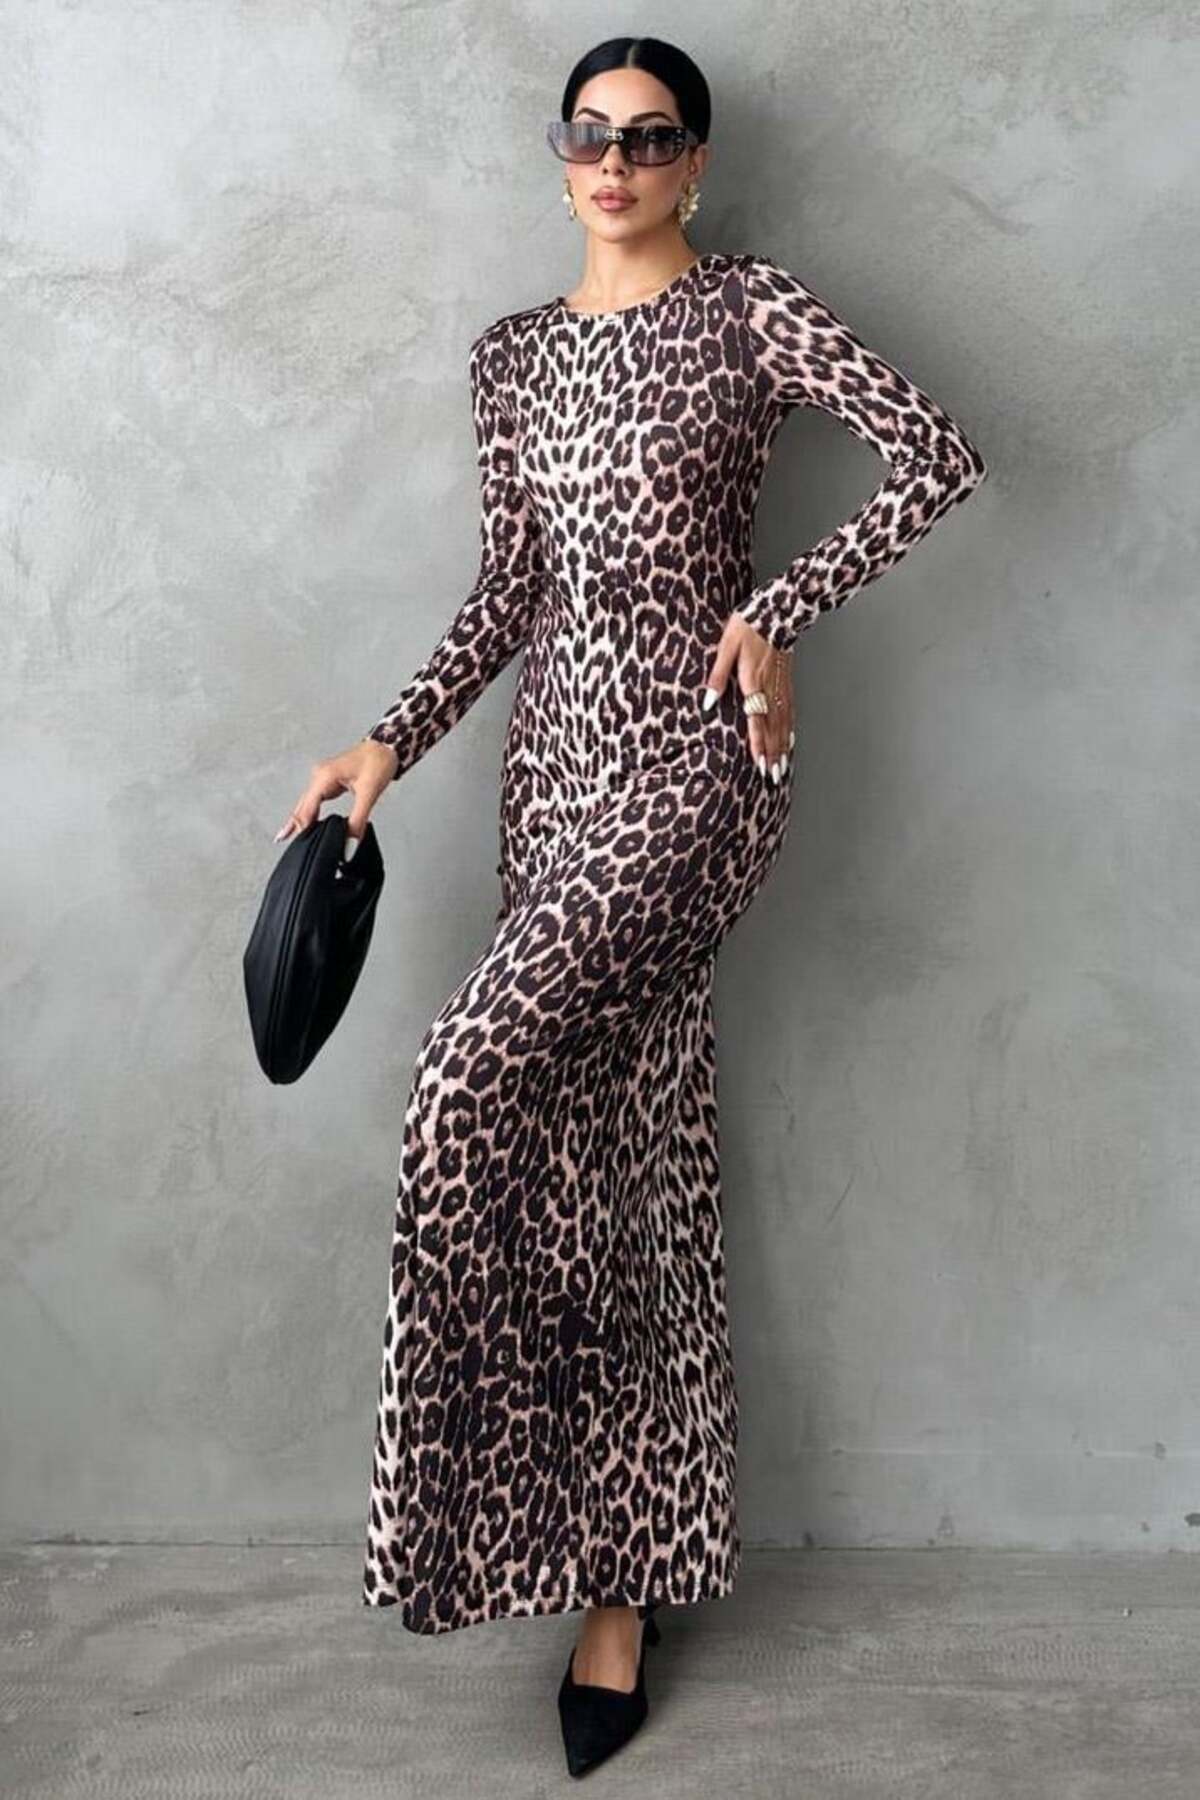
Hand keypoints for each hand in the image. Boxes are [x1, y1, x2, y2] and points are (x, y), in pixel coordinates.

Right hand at [273, 737, 399, 847]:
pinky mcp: (328, 781)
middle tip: (287, 845)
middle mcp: (319, 775)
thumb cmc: (379, 762)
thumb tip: (349, 845)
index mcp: (325, 776)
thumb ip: (357, 822)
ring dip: (301, 821)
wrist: (387, 746)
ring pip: (306, 804)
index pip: (308, 809)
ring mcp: (322, 777)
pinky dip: (309, 814)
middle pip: (302, 807)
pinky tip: (304, 825)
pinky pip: (314, 801)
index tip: (299, 846)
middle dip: (296, 827)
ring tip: (288, 838)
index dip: (303, 829)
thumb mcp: (369, 794)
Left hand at [704, 613, 794, 782]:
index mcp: (753, 682)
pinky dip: (790, 728)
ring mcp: (781, 686)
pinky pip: (790, 710)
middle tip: (772, 776)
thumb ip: (718, 676)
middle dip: (772, 753)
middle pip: (773, 727)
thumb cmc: (747, 627)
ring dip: (782, 747)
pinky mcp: (786, 682)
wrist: (775, 611)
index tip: (760, 764)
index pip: (756, 720)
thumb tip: (709, 702)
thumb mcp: (725, 647)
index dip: (758, 743)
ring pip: (783, 722)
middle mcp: (769, 688)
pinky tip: (790, 740)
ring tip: (781, 766)